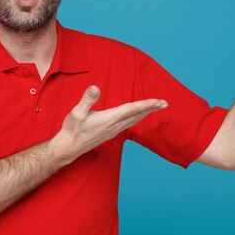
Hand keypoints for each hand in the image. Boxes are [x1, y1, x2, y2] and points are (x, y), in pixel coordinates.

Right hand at [53, 85, 167, 163]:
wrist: (69, 147)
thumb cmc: (72, 130)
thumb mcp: (76, 112)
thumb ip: (87, 99)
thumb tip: (95, 87)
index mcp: (109, 119)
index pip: (132, 109)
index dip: (147, 104)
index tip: (159, 101)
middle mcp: (115, 125)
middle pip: (137, 115)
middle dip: (152, 108)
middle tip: (165, 103)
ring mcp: (114, 130)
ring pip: (134, 120)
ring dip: (146, 113)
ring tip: (156, 107)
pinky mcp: (111, 132)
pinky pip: (129, 124)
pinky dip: (137, 117)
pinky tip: (139, 115)